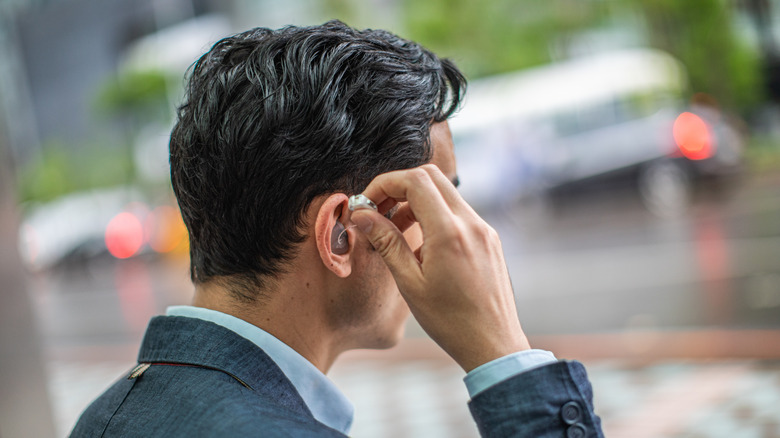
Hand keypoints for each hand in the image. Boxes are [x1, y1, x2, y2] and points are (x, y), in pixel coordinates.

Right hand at [350, 164, 529, 371]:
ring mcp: (483, 229)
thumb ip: (387, 242)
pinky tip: (420, 242)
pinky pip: (458, 212)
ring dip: (416, 201)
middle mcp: (471, 223)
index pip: (415, 181)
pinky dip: (434, 214)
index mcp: (449, 232)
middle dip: (399, 186)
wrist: (493, 344)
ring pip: (445, 193)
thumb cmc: (450, 321)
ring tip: (394, 229)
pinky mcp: (489, 239)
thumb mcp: (409, 283)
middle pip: (430, 177)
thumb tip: (362, 214)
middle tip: (378, 210)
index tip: (367, 204)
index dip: (384, 184)